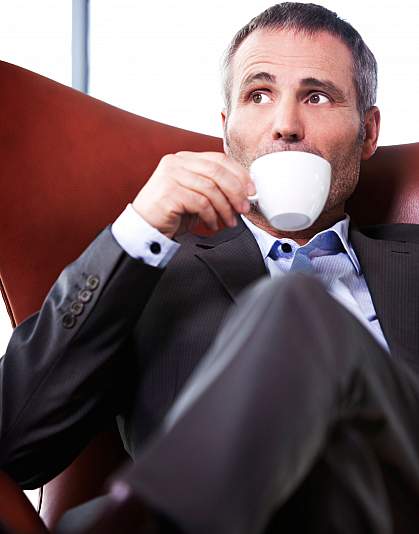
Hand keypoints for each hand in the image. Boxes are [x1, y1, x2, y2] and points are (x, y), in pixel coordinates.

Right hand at [132, 151, 255, 238]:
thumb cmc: (172, 212)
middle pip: (217, 172)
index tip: (251, 190)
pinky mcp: (168, 193)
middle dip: (236, 192)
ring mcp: (170, 176)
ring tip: (229, 221)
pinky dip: (211, 216)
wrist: (145, 228)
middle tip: (244, 208)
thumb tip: (244, 192)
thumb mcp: (196, 194)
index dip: (239, 174)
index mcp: (184, 158)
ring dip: (225, 208)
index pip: (218, 159)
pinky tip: (212, 224)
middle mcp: (176, 163)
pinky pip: (200, 203)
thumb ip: (214, 187)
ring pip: (210, 189)